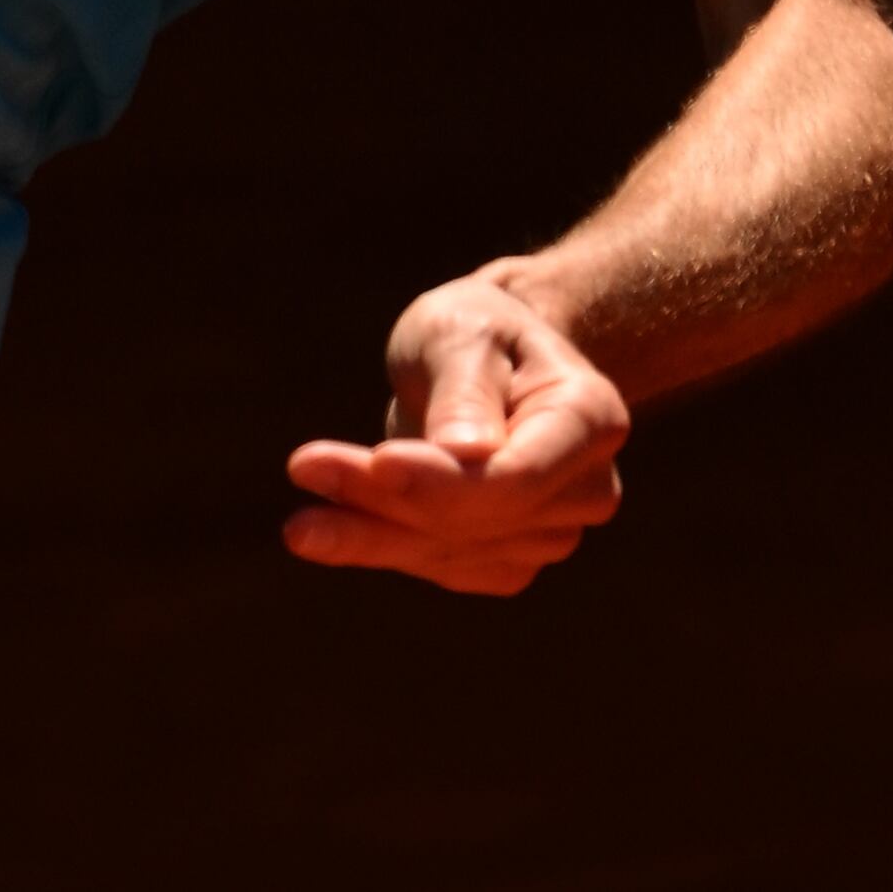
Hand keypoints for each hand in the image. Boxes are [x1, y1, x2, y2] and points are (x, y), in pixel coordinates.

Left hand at [280, 260, 630, 597]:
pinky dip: (376, 547)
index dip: (448, 481)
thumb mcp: (462, 329)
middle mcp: (587, 488)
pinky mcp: (507, 559)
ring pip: (447, 548)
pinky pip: (435, 564)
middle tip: (304, 467)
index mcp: (592, 418)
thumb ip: (465, 388)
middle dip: (387, 499)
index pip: (519, 473)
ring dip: (368, 530)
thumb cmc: (475, 329)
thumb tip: (467, 455)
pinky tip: (325, 532)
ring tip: (300, 521)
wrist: (482, 357)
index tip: (379, 462)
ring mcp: (551, 532)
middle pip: (477, 516)